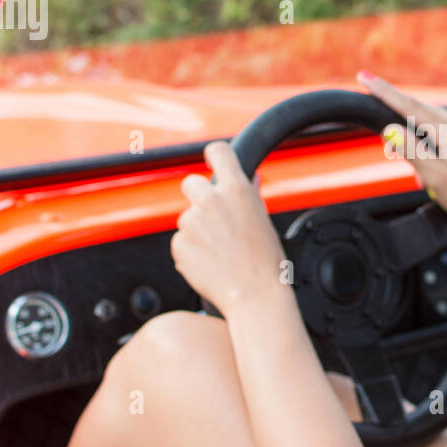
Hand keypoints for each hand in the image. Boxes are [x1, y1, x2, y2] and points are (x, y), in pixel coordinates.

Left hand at [171, 141, 288, 319]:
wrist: (255, 296)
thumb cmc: (267, 262)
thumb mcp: (264, 220)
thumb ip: (250, 196)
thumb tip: (250, 180)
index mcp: (236, 190)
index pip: (218, 151)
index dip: (215, 156)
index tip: (213, 161)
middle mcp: (211, 202)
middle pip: (192, 183)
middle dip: (200, 196)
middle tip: (215, 217)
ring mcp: (192, 223)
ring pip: (188, 217)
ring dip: (199, 229)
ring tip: (221, 251)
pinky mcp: (179, 244)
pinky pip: (182, 240)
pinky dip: (192, 249)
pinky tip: (211, 262)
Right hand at [356, 71, 446, 238]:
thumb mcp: (436, 177)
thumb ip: (412, 151)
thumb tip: (390, 130)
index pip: (408, 106)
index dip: (383, 92)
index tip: (363, 77)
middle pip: (415, 109)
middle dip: (392, 110)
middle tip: (374, 113)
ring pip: (423, 123)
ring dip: (409, 138)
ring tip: (414, 171)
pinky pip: (433, 133)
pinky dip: (422, 145)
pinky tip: (424, 172)